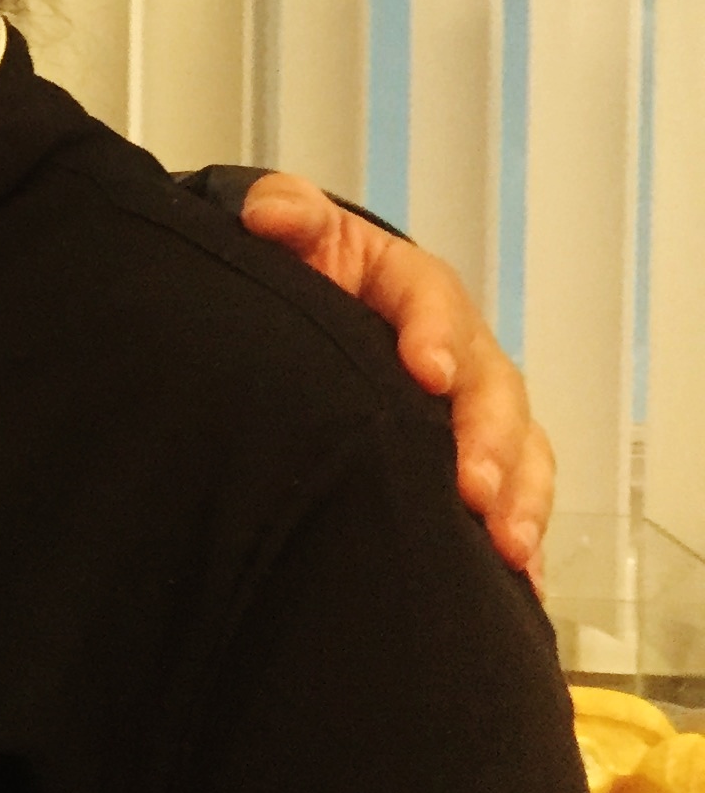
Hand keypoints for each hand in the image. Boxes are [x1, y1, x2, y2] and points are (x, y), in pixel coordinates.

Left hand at [239, 172, 552, 584]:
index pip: (434, 300)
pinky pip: (516, 493)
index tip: (429, 373)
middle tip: (471, 486)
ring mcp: (472, 403)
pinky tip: (519, 578)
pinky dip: (521, 532)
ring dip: (517, 495)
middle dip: (487, 438)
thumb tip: (272, 214)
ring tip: (504, 541)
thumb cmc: (299, 272)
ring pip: (517, 446)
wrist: (296, 309)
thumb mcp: (287, 232)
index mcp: (408, 286)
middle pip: (491, 387)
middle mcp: (456, 346)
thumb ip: (284, 217)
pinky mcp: (475, 453)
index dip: (438, 334)